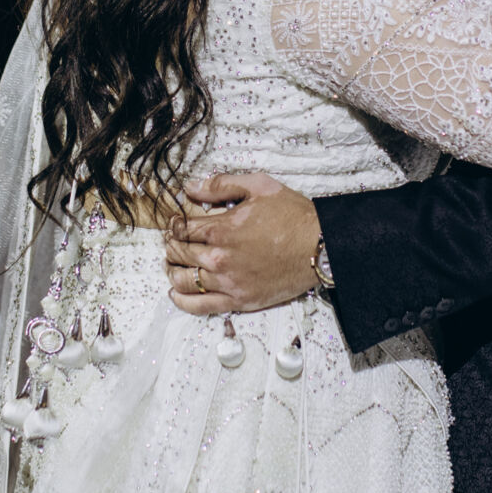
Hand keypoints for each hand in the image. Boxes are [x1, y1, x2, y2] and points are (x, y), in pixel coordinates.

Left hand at [165, 171, 321, 312]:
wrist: (320, 246)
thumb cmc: (293, 216)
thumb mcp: (259, 186)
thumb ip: (221, 185)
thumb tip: (190, 188)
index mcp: (221, 230)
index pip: (180, 229)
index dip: (174, 225)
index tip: (176, 224)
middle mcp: (219, 258)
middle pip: (177, 254)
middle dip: (171, 245)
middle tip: (174, 242)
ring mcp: (228, 282)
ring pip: (183, 280)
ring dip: (172, 271)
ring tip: (173, 264)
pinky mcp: (239, 300)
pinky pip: (200, 306)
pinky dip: (182, 300)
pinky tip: (175, 293)